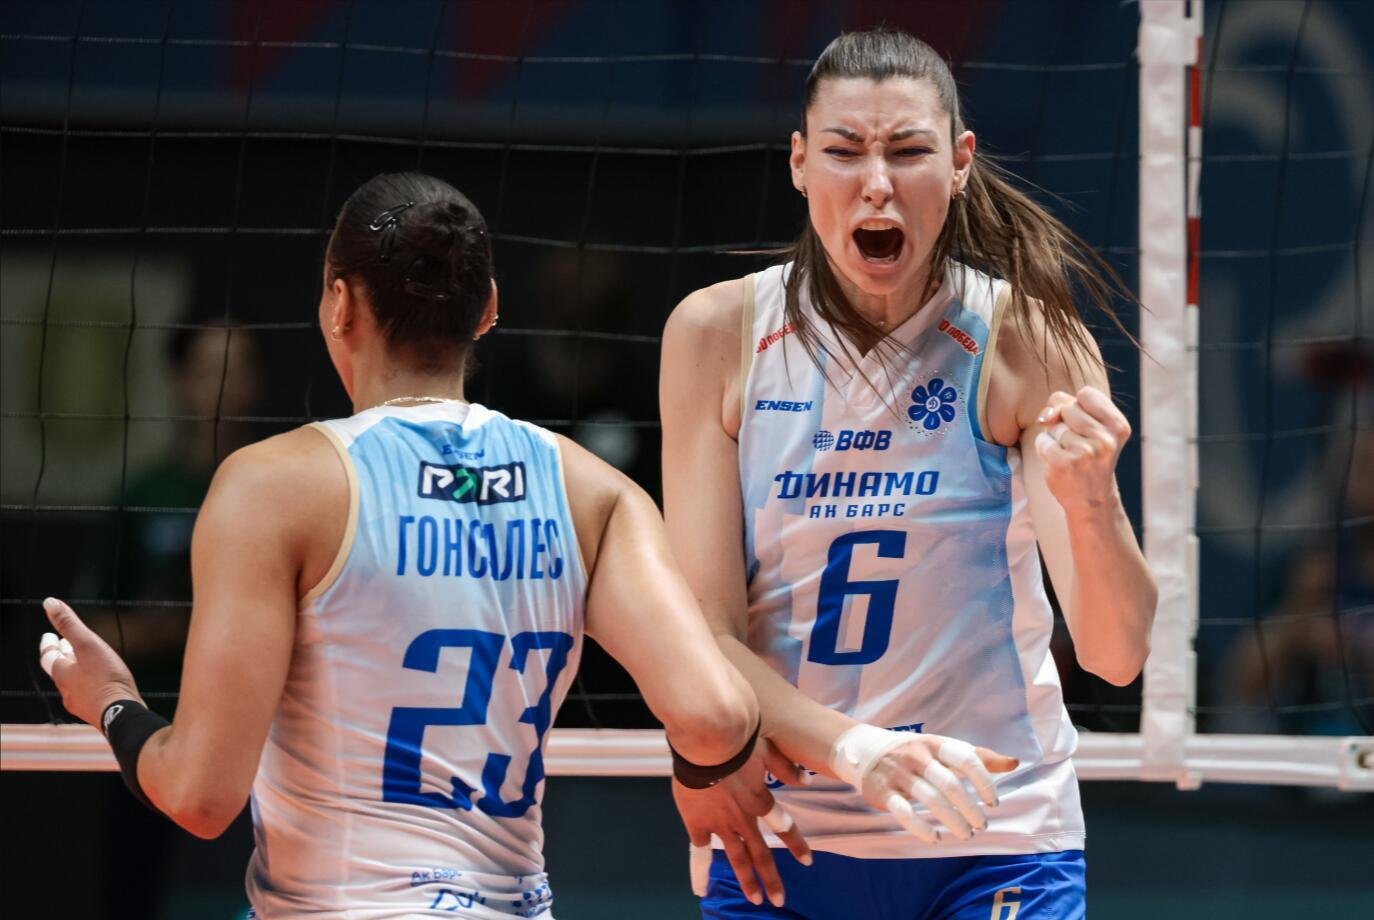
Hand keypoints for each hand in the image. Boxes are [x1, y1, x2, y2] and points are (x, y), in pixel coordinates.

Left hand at [38, 597, 140, 727]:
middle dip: (62, 656)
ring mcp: (80, 703)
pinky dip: (89, 684)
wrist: (121, 713)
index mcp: (62, 673)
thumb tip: (49, 603)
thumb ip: (69, 624)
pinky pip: (87, 694)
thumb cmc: (105, 678)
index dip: (49, 644)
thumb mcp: (87, 644)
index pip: (48, 656)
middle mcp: (67, 689)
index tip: (48, 636)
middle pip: (60, 669)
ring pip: (73, 683)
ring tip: (84, 664)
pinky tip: (101, 684)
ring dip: (76, 671)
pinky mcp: (95, 711)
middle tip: (64, 646)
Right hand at [674, 740, 810, 906]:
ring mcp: (720, 824)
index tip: (807, 862)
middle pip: (760, 854)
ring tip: (755, 898)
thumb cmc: (738, 740)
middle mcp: (744, 819)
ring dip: (747, 880)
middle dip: (771, 878)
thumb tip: (806, 780)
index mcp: (760, 800)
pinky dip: (701, 869)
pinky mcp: (697, 824)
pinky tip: (702, 887)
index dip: (796, 845)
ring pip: (736, 858)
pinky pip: (700, 851)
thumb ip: (786, 768)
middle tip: (778, 899)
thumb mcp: (768, 750)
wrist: (708, 740)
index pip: (783, 828)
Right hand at [831, 724, 1017, 842]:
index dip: (983, 781)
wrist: (864, 750)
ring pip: (929, 799)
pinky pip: (903, 812)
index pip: (965, 758)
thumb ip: (978, 756)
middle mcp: (916, 756)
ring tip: (965, 834)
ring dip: (952, 821)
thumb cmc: (915, 752)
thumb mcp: (943, 747)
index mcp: (934, 743)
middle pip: (948, 783)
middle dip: (969, 808)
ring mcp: (898, 774)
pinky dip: (921, 828)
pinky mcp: (882, 792)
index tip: (993, 802)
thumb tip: (1015, 762)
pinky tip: (935, 837)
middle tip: (981, 825)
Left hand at [1034, 386, 1131, 515]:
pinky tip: (1058, 462)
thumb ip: (1068, 407)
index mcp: (1118, 426)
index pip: (1086, 394)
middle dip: (1064, 423)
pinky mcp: (1065, 464)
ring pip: (1054, 426)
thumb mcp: (1091, 428)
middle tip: (1077, 445)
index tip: (1084, 425)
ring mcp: (1086, 452)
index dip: (1077, 405)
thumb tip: (1047, 416)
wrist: (1091, 499)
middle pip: (1067, 408)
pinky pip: (1042, 441)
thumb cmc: (1088, 456)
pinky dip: (1044, 449)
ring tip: (1070, 455)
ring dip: (1055, 438)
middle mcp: (1106, 439)